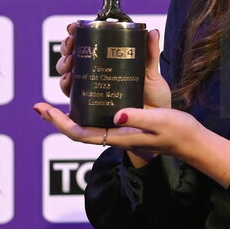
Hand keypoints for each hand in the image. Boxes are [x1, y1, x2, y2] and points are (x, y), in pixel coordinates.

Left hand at [32, 105, 203, 159]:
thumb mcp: (159, 122)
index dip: (59, 124)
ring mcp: (119, 127)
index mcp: (118, 136)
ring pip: (86, 121)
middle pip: (77, 129)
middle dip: (56, 118)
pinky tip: (86, 89)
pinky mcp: (126, 119)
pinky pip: (99, 113)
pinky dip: (87, 104)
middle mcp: (114, 133)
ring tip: (59, 93)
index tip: (44, 110)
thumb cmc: (176, 132)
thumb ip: (137, 118)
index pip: (80, 134)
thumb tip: (115, 115)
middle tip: (39, 104)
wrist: (190, 139)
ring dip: (69, 111)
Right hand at [56, 23, 170, 109]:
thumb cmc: (154, 97)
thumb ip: (150, 52)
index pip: (87, 43)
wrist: (157, 123)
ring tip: (70, 63)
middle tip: (71, 45)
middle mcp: (97, 73)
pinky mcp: (90, 106)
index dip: (76, 33)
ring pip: (68, 73)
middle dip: (67, 47)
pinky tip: (68, 80)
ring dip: (63, 64)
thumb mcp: (151, 72)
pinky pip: (72, 95)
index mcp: (109, 60)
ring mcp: (92, 88)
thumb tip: (152, 31)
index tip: (74, 27)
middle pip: (73, 56)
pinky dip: (65, 85)